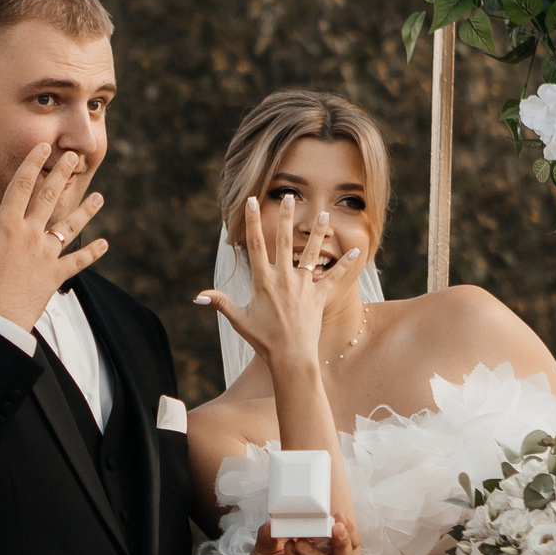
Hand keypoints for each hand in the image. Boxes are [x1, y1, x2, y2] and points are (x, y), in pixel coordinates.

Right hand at [0, 144, 108, 330]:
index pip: (22, 186)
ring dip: (84, 211)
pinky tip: (104, 244)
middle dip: (62, 176)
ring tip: (99, 197)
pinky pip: (77, 262)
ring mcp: (46, 256)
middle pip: (49, 199)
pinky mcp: (55, 276)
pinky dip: (91, 253)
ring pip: (69, 228)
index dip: (33, 163)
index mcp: (7, 225)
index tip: (44, 147)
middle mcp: (31, 235)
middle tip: (74, 157)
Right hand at [196, 193, 357, 372]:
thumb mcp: (239, 320)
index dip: (253, 222)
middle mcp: (284, 279)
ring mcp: (303, 287)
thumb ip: (220, 302)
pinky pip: (334, 278)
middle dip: (286, 218)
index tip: (253, 202)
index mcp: (263, 281)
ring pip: (312, 254)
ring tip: (324, 214)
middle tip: (290, 197)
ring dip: (318, 233)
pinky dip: (346, 265)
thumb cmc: (263, 340)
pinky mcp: (319, 297)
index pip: (256, 245)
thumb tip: (197, 295)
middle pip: (285, 242)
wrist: (290, 357)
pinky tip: (358, 251)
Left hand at [240, 516, 357, 554]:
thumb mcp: (267, 545)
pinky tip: (289, 551)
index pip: (346, 541)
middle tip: (336, 527)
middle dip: (343, 541)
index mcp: (324, 552)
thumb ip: (271, 533)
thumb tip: (274, 521)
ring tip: (301, 542)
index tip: (339, 516)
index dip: (347, 529)